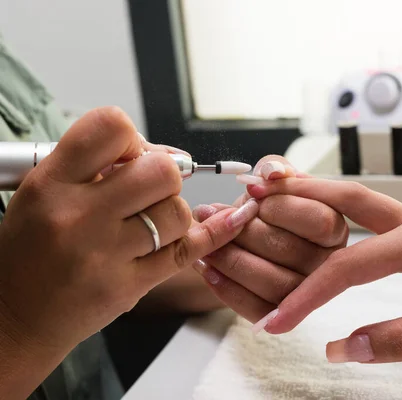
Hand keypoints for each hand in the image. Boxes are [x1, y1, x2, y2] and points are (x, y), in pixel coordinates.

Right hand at [0, 107, 256, 355]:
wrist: (15, 315)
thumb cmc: (32, 250)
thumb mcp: (44, 194)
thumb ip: (96, 167)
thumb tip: (161, 151)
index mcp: (51, 183)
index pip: (111, 127)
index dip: (132, 137)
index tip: (130, 154)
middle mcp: (78, 216)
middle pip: (160, 169)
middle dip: (164, 174)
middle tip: (149, 190)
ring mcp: (106, 254)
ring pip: (177, 211)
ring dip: (173, 212)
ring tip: (150, 222)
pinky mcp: (129, 286)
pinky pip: (188, 250)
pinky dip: (215, 233)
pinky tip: (229, 220)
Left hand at [192, 156, 348, 323]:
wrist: (250, 238)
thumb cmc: (266, 209)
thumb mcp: (274, 181)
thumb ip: (276, 170)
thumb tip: (272, 173)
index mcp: (335, 228)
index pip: (317, 220)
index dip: (279, 204)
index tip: (249, 192)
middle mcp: (329, 263)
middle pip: (289, 250)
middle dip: (244, 232)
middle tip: (213, 216)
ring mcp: (309, 294)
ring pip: (274, 283)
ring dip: (231, 262)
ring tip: (205, 245)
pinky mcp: (284, 317)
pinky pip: (258, 309)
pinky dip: (227, 289)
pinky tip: (208, 270)